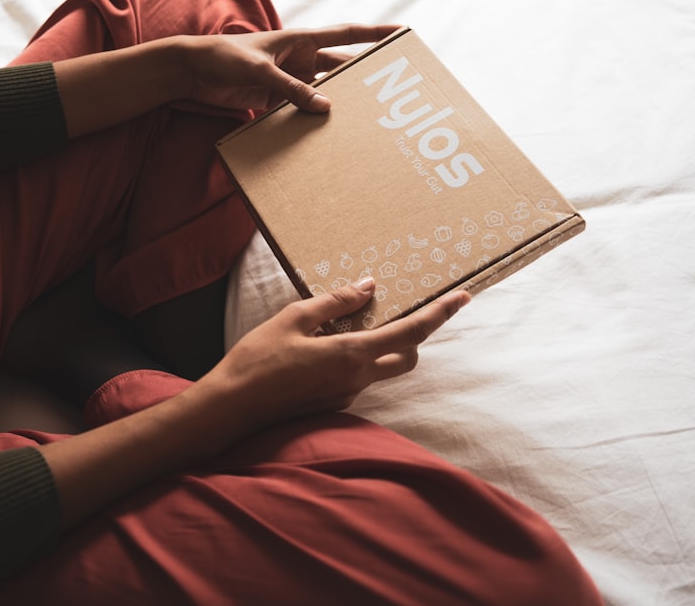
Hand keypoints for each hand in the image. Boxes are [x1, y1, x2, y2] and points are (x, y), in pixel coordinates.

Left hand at [178, 24, 400, 112]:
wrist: (190, 70)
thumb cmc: (222, 57)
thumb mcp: (260, 71)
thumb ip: (291, 89)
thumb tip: (325, 107)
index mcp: (300, 40)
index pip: (346, 35)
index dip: (374, 35)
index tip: (402, 35)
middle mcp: (299, 59)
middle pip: (340, 67)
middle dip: (362, 78)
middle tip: (388, 93)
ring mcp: (287, 80)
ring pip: (321, 92)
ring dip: (336, 104)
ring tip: (361, 120)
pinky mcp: (273, 100)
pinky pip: (299, 110)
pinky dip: (309, 120)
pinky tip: (323, 136)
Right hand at [198, 279, 469, 432]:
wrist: (232, 407)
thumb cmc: (257, 360)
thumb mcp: (293, 318)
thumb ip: (335, 302)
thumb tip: (368, 287)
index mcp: (351, 355)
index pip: (410, 333)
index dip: (439, 315)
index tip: (462, 299)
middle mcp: (357, 379)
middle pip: (407, 357)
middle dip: (415, 335)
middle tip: (405, 311)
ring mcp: (346, 395)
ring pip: (381, 368)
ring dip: (381, 347)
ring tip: (350, 324)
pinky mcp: (333, 403)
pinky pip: (357, 377)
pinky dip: (355, 359)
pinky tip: (323, 347)